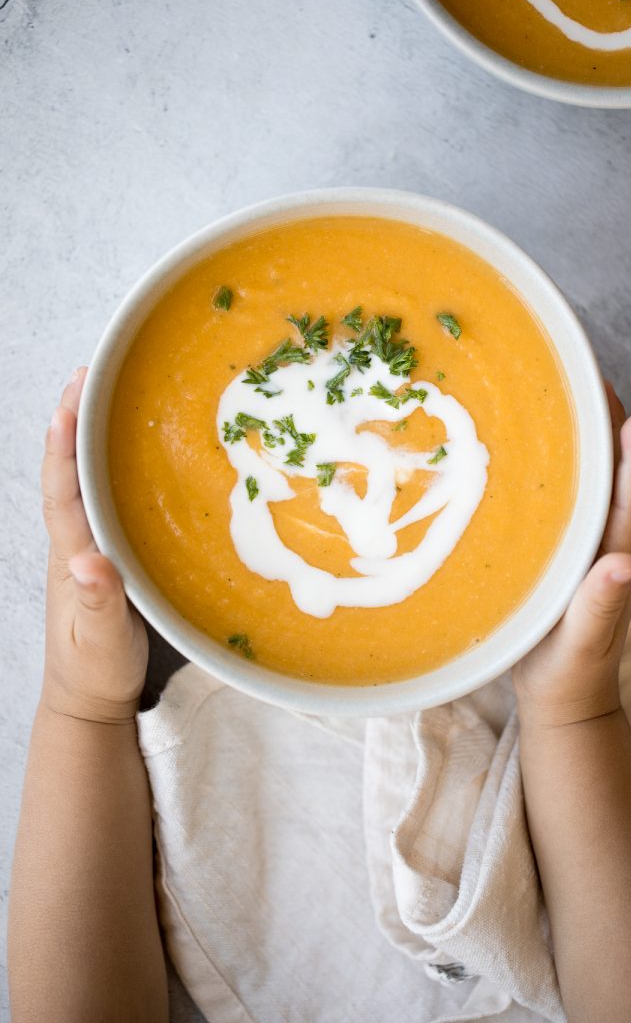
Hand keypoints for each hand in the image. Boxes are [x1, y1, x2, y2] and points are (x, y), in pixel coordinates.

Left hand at [41, 368, 147, 722]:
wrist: (88, 699)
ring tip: (102, 395)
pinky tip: (123, 453)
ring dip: (87, 437)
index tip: (70, 403)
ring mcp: (87, 549)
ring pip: (82, 482)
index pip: (64, 493)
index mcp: (73, 558)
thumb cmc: (96, 672)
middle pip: (68, 472)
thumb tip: (86, 561)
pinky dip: (104, 467)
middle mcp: (75, 545)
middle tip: (88, 374)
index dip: (64, 448)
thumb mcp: (101, 644)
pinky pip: (101, 500)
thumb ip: (98, 605)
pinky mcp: (104, 556)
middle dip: (73, 421)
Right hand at [513, 384, 630, 728]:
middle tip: (587, 384)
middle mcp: (595, 545)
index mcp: (608, 557)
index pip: (624, 499)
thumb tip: (623, 564)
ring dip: (574, 448)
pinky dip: (541, 479)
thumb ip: (601, 605)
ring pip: (578, 489)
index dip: (628, 457)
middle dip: (601, 432)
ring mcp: (574, 551)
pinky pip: (550, 509)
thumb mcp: (583, 642)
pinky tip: (518, 462)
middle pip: (603, 479)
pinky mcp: (549, 559)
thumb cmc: (573, 674)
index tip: (628, 413)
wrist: (558, 701)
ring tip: (558, 405)